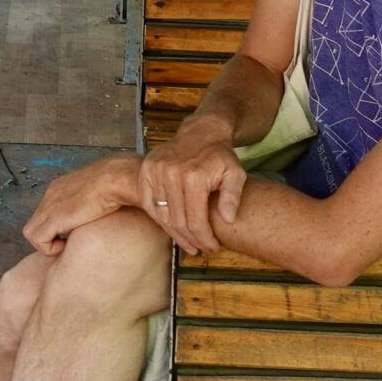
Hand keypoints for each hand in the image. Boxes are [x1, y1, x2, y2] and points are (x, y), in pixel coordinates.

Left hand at [21, 155, 140, 253]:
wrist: (119, 178)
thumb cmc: (121, 183)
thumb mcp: (105, 190)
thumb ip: (98, 198)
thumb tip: (110, 206)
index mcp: (63, 186)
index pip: (48, 209)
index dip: (58, 226)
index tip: (75, 233)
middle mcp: (52, 194)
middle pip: (38, 221)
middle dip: (51, 236)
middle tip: (69, 243)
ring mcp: (50, 205)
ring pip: (32, 232)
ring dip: (48, 244)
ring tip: (68, 247)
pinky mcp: (53, 218)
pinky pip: (37, 240)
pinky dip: (49, 249)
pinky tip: (67, 247)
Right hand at [136, 117, 247, 254]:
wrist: (201, 132)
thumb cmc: (219, 155)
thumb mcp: (235, 173)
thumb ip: (232, 196)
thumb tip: (228, 219)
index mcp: (194, 177)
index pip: (195, 220)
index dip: (204, 239)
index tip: (212, 246)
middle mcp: (171, 174)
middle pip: (177, 221)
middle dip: (191, 240)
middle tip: (200, 248)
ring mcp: (155, 171)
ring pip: (162, 215)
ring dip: (174, 233)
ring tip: (187, 242)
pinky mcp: (146, 170)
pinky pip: (148, 203)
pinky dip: (159, 218)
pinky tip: (171, 227)